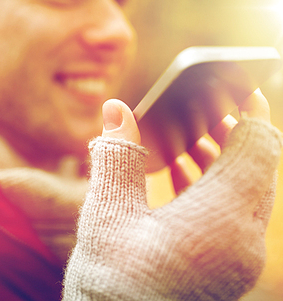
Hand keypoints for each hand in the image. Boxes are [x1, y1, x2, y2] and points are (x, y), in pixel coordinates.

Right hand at [63, 93, 281, 299]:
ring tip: (186, 142)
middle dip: (231, 133)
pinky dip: (215, 188)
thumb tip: (116, 110)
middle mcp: (244, 240)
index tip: (234, 85)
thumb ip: (118, 156)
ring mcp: (240, 258)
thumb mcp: (107, 214)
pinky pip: (236, 214)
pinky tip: (181, 179)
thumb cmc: (109, 282)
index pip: (258, 146)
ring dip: (221, 161)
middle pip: (257, 167)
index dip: (249, 109)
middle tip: (199, 112)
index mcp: (220, 220)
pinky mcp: (228, 267)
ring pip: (248, 191)